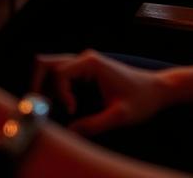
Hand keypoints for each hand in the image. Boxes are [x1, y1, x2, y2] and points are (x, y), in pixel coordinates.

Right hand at [32, 50, 166, 136]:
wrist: (155, 90)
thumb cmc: (141, 100)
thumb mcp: (119, 116)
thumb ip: (94, 125)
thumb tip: (69, 134)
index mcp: (91, 64)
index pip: (59, 72)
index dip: (59, 93)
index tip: (71, 110)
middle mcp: (84, 59)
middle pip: (46, 63)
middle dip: (36, 84)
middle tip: (39, 108)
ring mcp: (82, 64)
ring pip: (49, 68)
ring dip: (43, 88)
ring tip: (48, 110)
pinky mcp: (83, 73)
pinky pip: (58, 76)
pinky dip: (51, 90)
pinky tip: (58, 109)